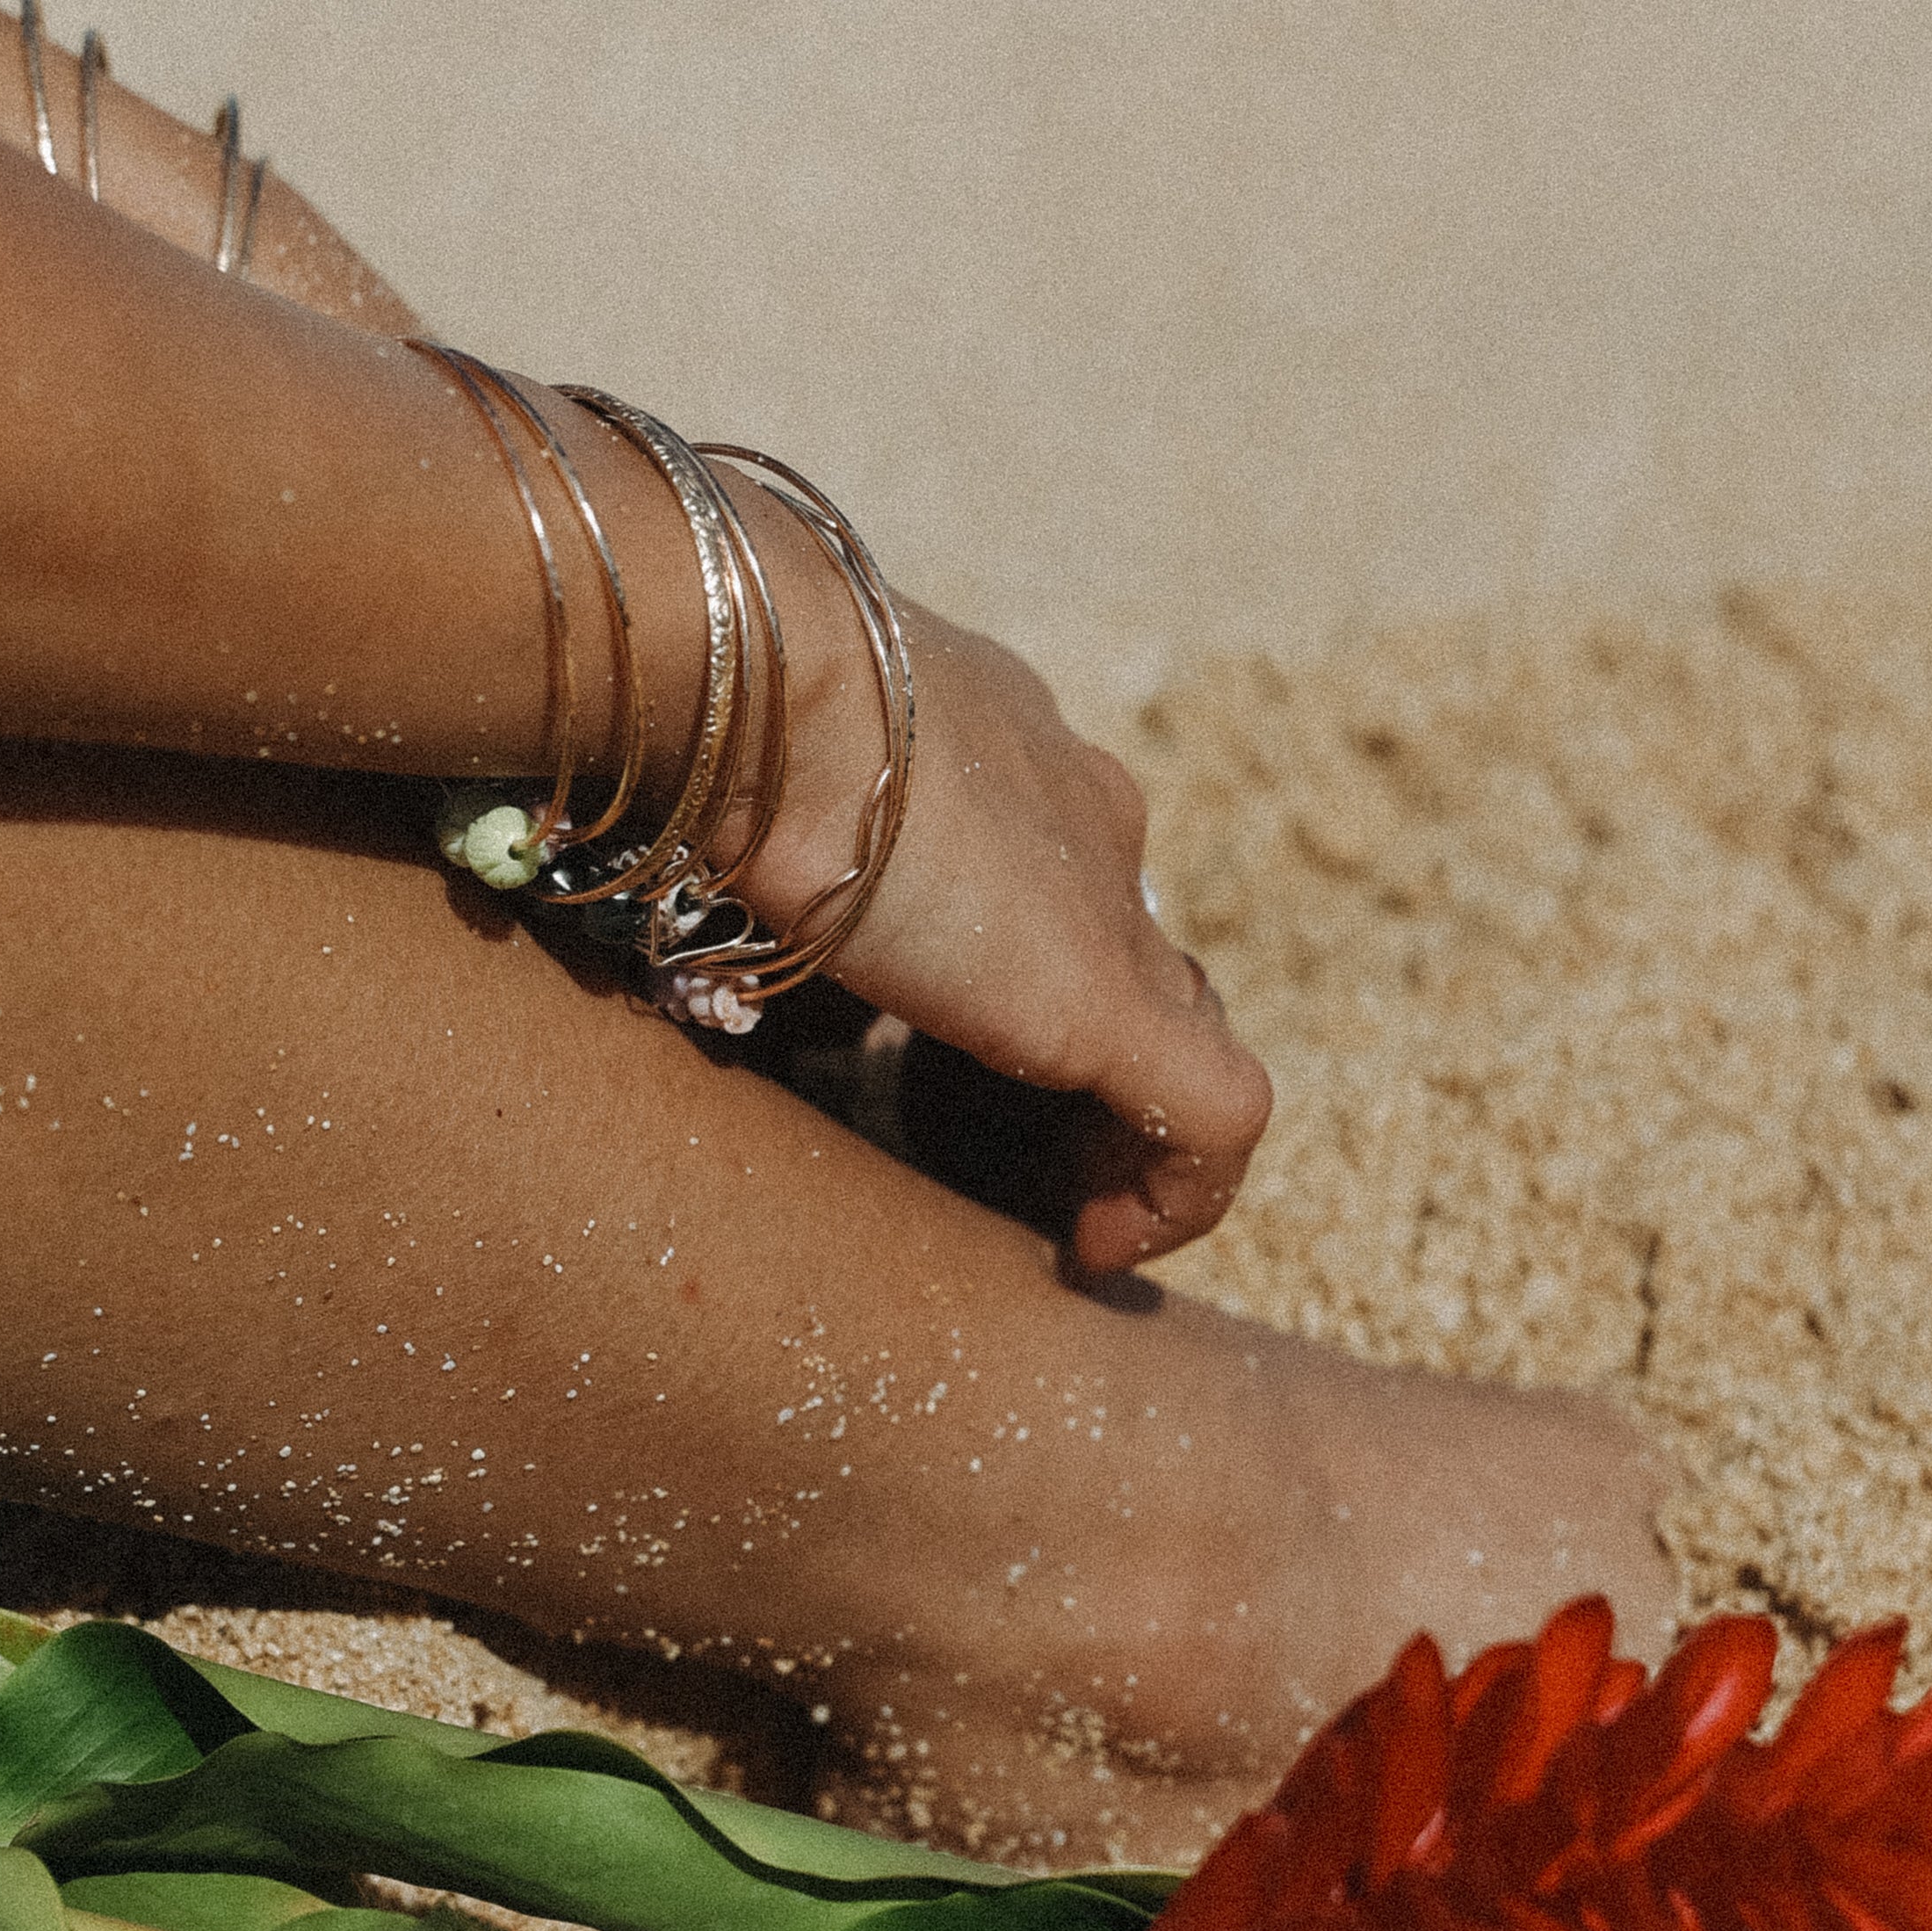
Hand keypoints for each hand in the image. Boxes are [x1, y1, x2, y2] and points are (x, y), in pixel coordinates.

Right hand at [743, 578, 1270, 1276]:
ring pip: (1180, 1041)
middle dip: (1071, 1078)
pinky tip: (1093, 1246)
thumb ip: (785, 878)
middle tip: (983, 1158)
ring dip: (1115, 1143)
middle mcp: (1082, 817)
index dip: (1010, 989)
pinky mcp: (1114, 996)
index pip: (1056, 886)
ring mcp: (1110, 904)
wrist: (757, 683)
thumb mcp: (757, 804)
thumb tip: (754, 986)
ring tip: (1041, 1211)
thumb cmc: (715, 728)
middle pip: (1127, 967)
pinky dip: (1175, 1198)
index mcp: (1000, 755)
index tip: (918, 1070)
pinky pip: (1216, 1119)